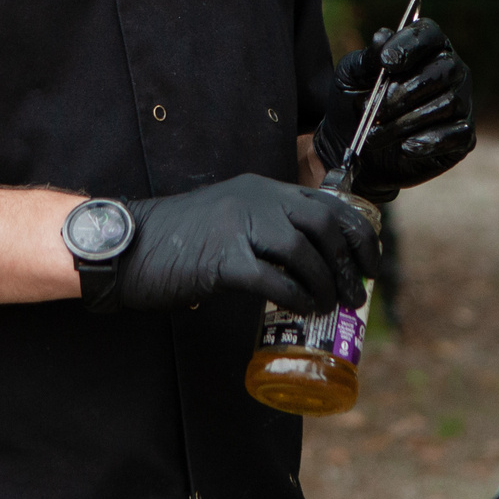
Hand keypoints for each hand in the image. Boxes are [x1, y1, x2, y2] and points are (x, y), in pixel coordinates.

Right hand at [111, 174, 378, 313]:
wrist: (128, 244)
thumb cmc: (178, 239)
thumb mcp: (229, 217)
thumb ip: (263, 228)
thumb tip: (306, 264)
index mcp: (261, 187)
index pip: (327, 201)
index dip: (358, 232)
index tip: (371, 261)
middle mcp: (255, 199)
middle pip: (323, 223)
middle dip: (350, 260)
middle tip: (358, 291)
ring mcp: (237, 226)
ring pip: (302, 251)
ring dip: (326, 283)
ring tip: (332, 306)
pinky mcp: (221, 259)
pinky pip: (273, 280)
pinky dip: (295, 297)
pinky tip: (303, 310)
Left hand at [314, 17, 475, 201]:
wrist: (358, 150)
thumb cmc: (358, 102)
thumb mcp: (350, 77)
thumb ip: (365, 59)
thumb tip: (382, 37)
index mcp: (425, 47)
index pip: (428, 33)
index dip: (410, 45)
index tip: (386, 62)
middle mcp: (451, 70)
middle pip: (443, 69)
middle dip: (405, 92)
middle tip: (375, 111)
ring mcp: (461, 103)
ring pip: (447, 104)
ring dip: (406, 122)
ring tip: (376, 135)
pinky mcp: (463, 136)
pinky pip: (458, 134)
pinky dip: (429, 141)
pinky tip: (405, 147)